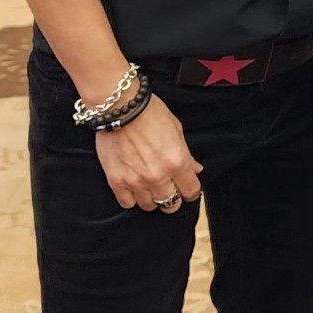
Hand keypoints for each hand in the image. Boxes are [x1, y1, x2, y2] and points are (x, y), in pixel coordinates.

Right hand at [95, 95, 201, 211]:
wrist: (120, 106)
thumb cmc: (149, 113)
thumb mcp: (176, 129)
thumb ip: (187, 154)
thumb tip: (195, 169)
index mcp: (176, 162)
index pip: (191, 192)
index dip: (191, 191)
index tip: (187, 188)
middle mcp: (158, 176)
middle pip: (171, 204)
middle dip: (172, 197)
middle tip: (168, 187)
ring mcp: (136, 181)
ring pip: (149, 206)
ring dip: (151, 198)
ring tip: (149, 186)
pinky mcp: (116, 180)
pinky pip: (127, 203)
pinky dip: (131, 198)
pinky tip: (133, 187)